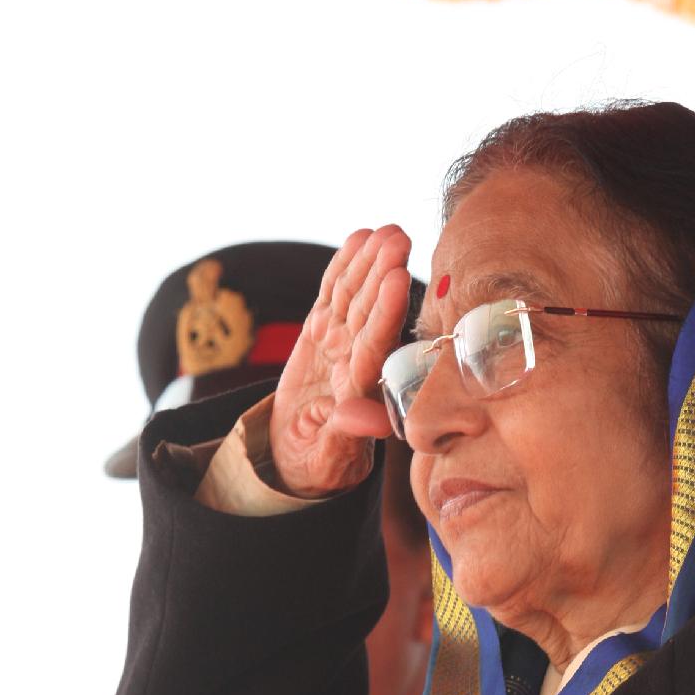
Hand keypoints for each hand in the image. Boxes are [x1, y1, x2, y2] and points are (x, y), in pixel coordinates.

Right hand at [270, 226, 412, 496]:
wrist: (296, 457)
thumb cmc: (315, 465)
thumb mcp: (326, 457)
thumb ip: (345, 434)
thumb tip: (366, 420)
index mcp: (362, 392)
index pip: (376, 346)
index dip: (386, 314)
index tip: (398, 280)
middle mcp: (356, 362)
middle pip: (370, 312)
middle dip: (382, 274)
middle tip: (398, 237)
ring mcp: (340, 344)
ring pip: (354, 297)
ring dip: (368, 263)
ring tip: (384, 230)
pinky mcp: (322, 334)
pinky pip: (332, 295)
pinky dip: (342, 268)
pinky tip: (358, 238)